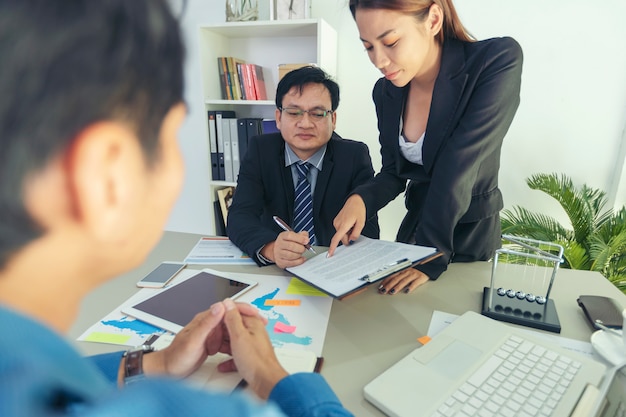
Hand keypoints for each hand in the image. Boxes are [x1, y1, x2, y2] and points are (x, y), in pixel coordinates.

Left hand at [141, 301, 263, 378]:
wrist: (168, 370)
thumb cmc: (177, 356)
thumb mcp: (194, 340)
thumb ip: (207, 323)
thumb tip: (220, 306)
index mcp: (206, 319)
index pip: (229, 309)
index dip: (244, 310)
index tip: (256, 314)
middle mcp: (209, 324)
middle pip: (233, 319)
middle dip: (248, 322)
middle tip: (261, 327)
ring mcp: (211, 334)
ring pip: (232, 330)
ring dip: (243, 334)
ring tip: (254, 339)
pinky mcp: (212, 344)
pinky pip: (228, 341)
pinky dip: (236, 344)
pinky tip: (241, 350)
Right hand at [219, 299, 287, 398]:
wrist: (266, 382)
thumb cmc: (255, 361)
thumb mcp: (239, 336)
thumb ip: (232, 319)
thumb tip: (227, 303)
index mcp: (253, 323)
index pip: (236, 310)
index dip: (223, 313)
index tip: (213, 317)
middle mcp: (254, 332)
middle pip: (234, 326)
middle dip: (221, 330)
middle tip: (212, 335)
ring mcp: (252, 345)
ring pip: (234, 340)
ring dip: (224, 345)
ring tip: (215, 348)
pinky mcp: (250, 357)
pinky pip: (236, 354)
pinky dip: (228, 358)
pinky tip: (222, 364)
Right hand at [262, 230, 309, 268]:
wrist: (277, 251)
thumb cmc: (288, 243)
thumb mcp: (294, 236)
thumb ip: (302, 235)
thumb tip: (306, 239)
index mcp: (283, 236)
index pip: (290, 236)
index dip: (300, 238)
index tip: (306, 241)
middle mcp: (279, 244)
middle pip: (291, 246)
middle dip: (300, 248)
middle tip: (303, 249)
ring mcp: (278, 253)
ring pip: (290, 255)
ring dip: (299, 255)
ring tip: (300, 253)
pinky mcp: (280, 262)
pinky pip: (291, 263)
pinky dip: (298, 261)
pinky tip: (301, 258)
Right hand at [328, 194, 365, 256]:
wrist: (355, 201)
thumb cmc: (358, 210)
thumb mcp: (361, 223)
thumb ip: (356, 233)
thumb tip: (352, 240)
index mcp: (344, 225)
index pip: (336, 239)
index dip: (332, 247)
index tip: (329, 254)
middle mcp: (337, 224)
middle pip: (342, 238)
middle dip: (348, 237)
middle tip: (355, 229)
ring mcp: (336, 222)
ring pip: (341, 234)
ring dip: (347, 233)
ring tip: (352, 224)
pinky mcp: (336, 221)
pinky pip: (340, 230)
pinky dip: (345, 230)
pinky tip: (349, 223)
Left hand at [377, 268, 429, 294]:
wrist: (428, 264)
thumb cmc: (415, 269)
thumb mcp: (405, 270)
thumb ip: (397, 275)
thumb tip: (386, 282)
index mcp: (402, 270)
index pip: (391, 276)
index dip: (385, 281)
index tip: (380, 287)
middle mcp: (406, 272)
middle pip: (396, 279)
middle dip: (388, 285)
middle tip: (383, 291)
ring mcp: (413, 274)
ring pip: (403, 281)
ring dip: (397, 287)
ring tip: (392, 292)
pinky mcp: (420, 278)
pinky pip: (415, 283)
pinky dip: (411, 287)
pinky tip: (407, 291)